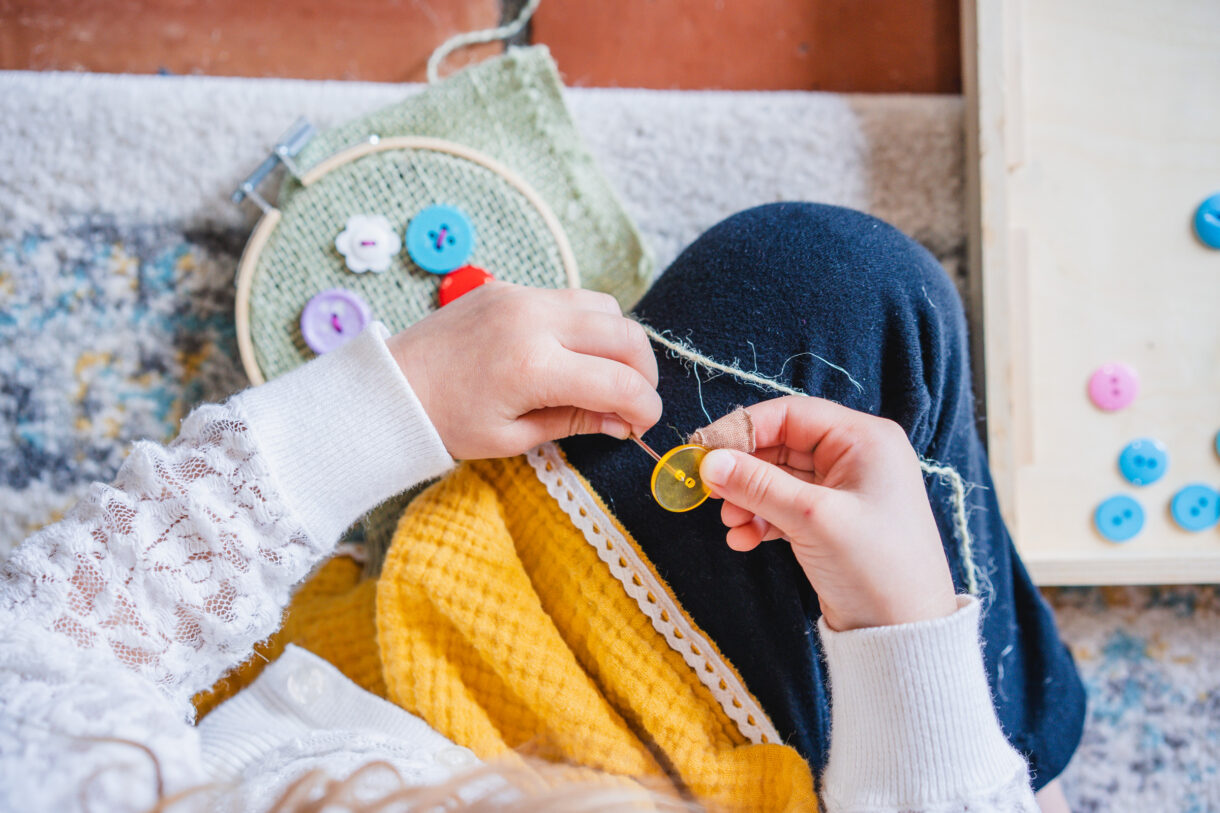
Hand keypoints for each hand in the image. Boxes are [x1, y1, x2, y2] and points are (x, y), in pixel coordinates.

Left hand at [386, 282, 661, 459]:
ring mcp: (521, 296)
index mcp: (533, 367)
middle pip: (625, 333)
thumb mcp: (512, 438)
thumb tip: (622, 420)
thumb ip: (574, 422)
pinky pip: (568, 297)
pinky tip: (569, 353)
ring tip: (605, 375)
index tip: (643, 425)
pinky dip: (585, 324)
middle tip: (633, 400)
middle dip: (643, 371)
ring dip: (618, 341)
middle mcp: (534, 321)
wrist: (388, 387)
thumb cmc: (445, 422)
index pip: (620, 382)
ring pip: (604, 306)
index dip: (644, 407)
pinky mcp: (509, 287)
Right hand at [697, 396, 956, 630]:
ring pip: (780, 479)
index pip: (791, 414)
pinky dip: (762, 519)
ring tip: (730, 524)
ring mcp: (845, 490)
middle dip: (744, 471)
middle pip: (781, 446)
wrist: (906, 633)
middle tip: (709, 492)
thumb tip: (708, 462)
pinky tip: (744, 540)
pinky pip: (787, 507)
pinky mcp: (833, 521)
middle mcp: (856, 457)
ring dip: (749, 499)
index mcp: (864, 439)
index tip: (702, 449)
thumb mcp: (812, 519)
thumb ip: (757, 485)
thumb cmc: (875, 566)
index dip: (743, 429)